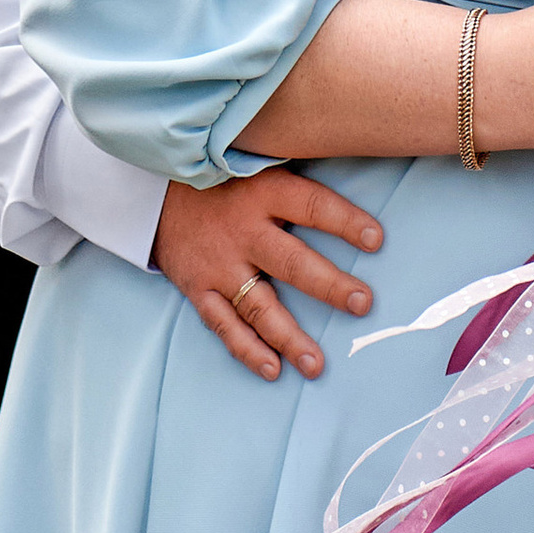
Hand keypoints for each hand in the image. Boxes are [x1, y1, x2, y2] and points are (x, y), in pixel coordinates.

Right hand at [153, 166, 384, 381]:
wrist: (156, 192)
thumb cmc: (224, 178)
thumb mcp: (258, 164)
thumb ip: (296, 178)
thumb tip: (348, 165)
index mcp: (263, 193)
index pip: (312, 206)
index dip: (345, 222)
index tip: (377, 240)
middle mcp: (243, 231)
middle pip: (292, 262)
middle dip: (330, 286)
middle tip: (363, 303)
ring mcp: (219, 265)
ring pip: (259, 306)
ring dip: (290, 336)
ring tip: (317, 364)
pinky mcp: (199, 289)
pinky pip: (224, 325)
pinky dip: (247, 348)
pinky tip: (272, 368)